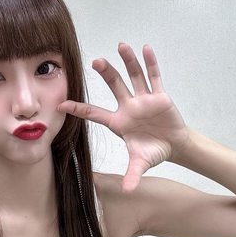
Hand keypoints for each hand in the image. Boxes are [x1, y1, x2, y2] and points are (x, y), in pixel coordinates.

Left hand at [57, 43, 190, 191]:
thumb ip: (132, 175)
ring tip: (121, 45)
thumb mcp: (141, 163)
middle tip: (96, 61)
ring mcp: (143, 99)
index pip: (94, 113)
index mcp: (118, 122)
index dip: (78, 109)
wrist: (173, 146)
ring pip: (134, 76)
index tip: (61, 104)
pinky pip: (154, 77)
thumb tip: (127, 191)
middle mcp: (128, 107)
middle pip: (114, 86)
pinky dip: (151, 63)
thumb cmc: (153, 151)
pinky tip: (146, 48)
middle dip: (106, 74)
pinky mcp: (159, 96)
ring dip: (128, 62)